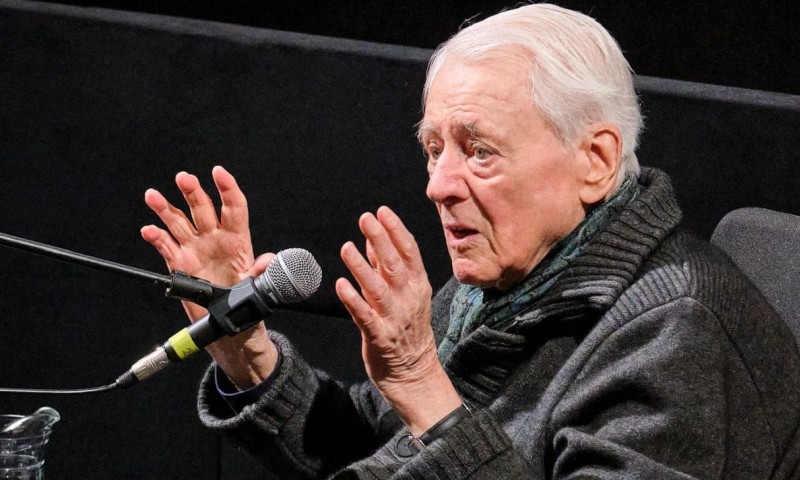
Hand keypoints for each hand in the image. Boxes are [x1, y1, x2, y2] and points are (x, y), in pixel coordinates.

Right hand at [141, 166, 277, 387]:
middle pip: (202, 208)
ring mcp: (196, 249)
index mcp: (237, 240)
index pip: (233, 208)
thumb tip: (269, 260)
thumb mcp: (257, 288)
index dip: (227, 189)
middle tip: (184, 179)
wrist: (230, 328)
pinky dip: (156, 237)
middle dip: (193, 192)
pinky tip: (148, 230)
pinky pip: (166, 246)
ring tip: (153, 196)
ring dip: (165, 208)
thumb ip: (260, 272)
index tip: (219, 173)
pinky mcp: (180, 264)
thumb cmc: (247, 303)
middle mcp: (214, 239)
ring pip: (179, 222)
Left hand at [335, 206, 461, 434]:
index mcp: (417, 286)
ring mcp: (394, 319)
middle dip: (380, 239)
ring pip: (378, 289)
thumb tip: (374, 240)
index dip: (396, 230)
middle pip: (394, 265)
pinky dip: (354, 300)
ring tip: (346, 247)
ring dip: (362, 267)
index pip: (409, 252)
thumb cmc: (407, 330)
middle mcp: (408, 299)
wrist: (414, 372)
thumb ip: (387, 268)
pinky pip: (365, 317)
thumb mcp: (406, 295)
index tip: (382, 211)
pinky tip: (341, 285)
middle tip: (366, 218)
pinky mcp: (380, 337)